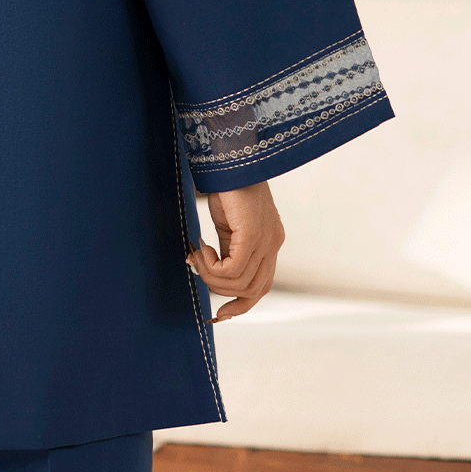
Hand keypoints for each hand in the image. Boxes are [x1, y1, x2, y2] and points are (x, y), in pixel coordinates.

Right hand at [187, 181, 283, 320]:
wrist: (232, 159)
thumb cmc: (227, 187)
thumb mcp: (229, 226)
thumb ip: (228, 249)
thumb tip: (210, 271)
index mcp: (270, 243)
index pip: (261, 287)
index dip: (241, 305)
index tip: (219, 312)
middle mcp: (273, 244)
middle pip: (253, 291)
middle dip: (222, 292)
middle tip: (198, 269)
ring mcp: (267, 241)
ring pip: (240, 283)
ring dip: (211, 276)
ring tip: (197, 255)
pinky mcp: (253, 235)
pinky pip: (232, 269)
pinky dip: (212, 266)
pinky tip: (201, 247)